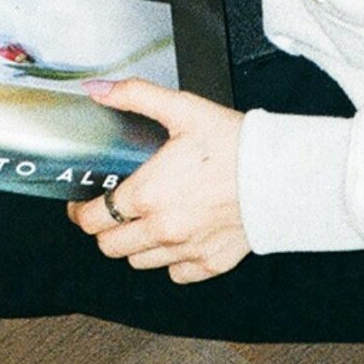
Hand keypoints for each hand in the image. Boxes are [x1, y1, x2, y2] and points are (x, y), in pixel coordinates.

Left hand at [67, 80, 249, 283]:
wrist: (283, 173)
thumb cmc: (236, 143)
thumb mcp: (183, 109)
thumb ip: (136, 97)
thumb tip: (98, 90)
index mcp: (149, 194)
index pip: (93, 218)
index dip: (80, 211)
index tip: (83, 203)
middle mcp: (163, 229)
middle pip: (109, 246)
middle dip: (103, 229)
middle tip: (109, 212)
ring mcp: (187, 250)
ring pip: (138, 262)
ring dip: (134, 244)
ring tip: (144, 222)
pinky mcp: (210, 263)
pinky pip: (176, 273)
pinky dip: (171, 259)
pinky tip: (176, 237)